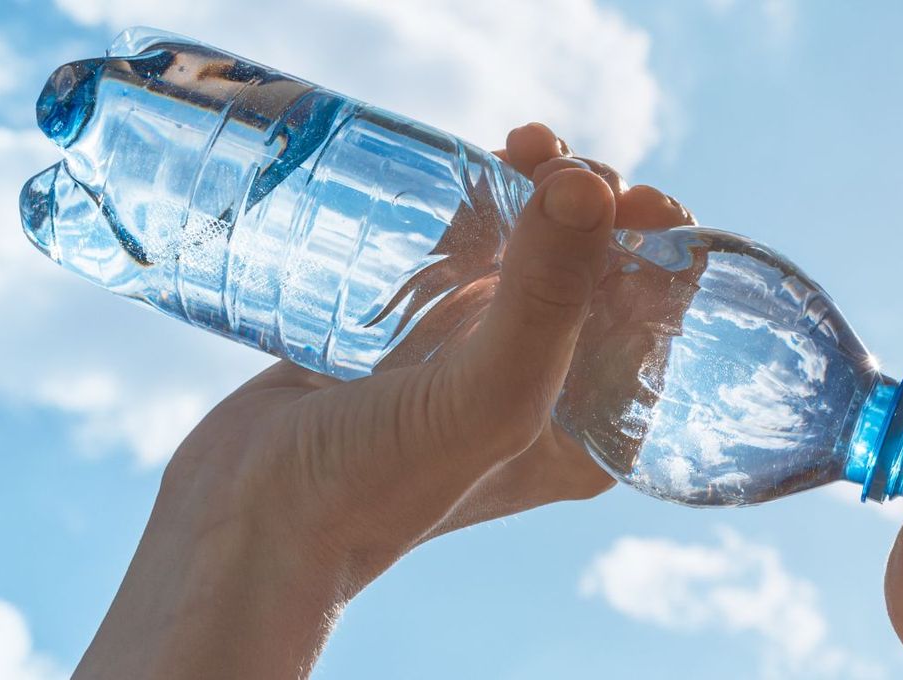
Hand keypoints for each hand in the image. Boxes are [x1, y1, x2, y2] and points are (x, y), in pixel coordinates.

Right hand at [73, 123, 694, 678]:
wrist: (243, 522)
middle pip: (591, 276)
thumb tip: (594, 183)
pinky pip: (458, 252)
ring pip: (524, 253)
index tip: (636, 197)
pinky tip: (473, 165)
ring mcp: (467, 357)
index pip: (654, 323)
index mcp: (585, 427)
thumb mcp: (485, 399)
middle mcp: (536, 390)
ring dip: (537, 192)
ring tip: (525, 144)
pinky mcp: (407, 331)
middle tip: (561, 162)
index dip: (659, 251)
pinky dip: (473, 204)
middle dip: (594, 207)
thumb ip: (545, 299)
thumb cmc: (373, 487)